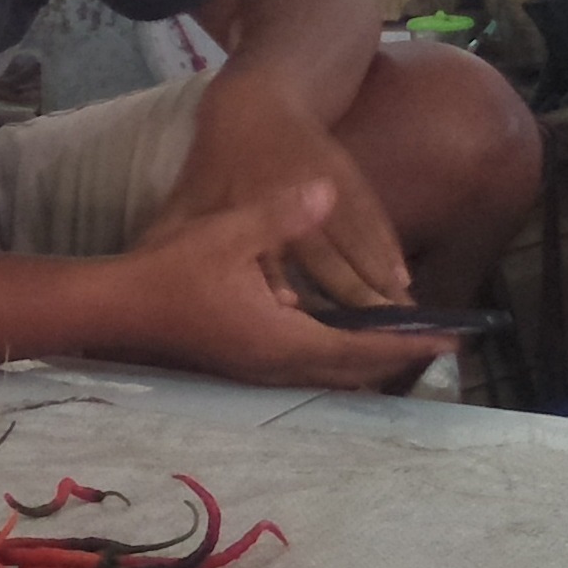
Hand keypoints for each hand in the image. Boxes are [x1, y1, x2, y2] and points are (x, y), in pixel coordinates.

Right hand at [115, 184, 449, 389]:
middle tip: (441, 343)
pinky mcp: (247, 365)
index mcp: (282, 338)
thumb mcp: (228, 233)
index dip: (408, 343)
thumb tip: (327, 191)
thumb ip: (281, 215)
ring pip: (333, 376)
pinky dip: (342, 360)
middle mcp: (277, 365)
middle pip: (355, 372)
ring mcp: (260, 371)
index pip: (363, 349)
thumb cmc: (169, 271)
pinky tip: (348, 341)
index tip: (450, 339)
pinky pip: (311, 370)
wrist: (117, 309)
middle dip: (399, 357)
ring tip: (405, 343)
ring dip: (370, 362)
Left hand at [145, 73, 408, 307]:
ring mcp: (326, 188)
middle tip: (371, 344)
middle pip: (327, 260)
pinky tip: (401, 285)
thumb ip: (170, 233)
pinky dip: (387, 253)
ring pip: (357, 245)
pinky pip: (373, 222)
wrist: (261, 97)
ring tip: (398, 326)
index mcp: (249, 207)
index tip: (302, 321)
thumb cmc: (220, 156)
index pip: (269, 258)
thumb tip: (141, 267)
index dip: (285, 289)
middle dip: (350, 302)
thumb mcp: (190, 195)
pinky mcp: (351, 180)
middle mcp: (291, 200)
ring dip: (377, 286)